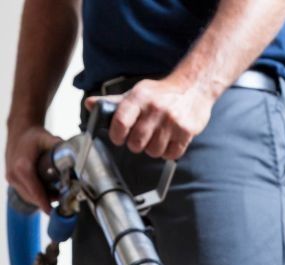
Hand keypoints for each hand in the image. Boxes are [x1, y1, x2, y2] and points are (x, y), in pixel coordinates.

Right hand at [5, 123, 61, 213]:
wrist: (19, 131)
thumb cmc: (33, 136)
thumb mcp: (46, 138)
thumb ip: (58, 147)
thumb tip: (73, 156)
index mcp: (22, 167)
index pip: (35, 192)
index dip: (45, 203)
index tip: (52, 212)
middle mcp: (14, 175)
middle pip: (34, 197)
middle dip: (48, 200)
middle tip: (63, 197)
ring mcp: (11, 178)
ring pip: (29, 197)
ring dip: (42, 198)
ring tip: (57, 193)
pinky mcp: (12, 180)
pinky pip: (26, 193)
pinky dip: (36, 194)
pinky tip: (47, 190)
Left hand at [85, 77, 215, 160]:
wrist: (192, 87)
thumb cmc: (160, 93)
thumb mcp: (136, 93)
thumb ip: (113, 102)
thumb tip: (90, 104)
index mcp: (139, 98)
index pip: (120, 122)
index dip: (116, 136)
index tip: (118, 138)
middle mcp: (155, 109)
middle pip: (137, 143)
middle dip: (136, 145)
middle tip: (140, 138)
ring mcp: (171, 122)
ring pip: (154, 152)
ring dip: (153, 149)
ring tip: (156, 138)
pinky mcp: (186, 132)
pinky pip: (171, 155)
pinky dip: (168, 152)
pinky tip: (169, 141)